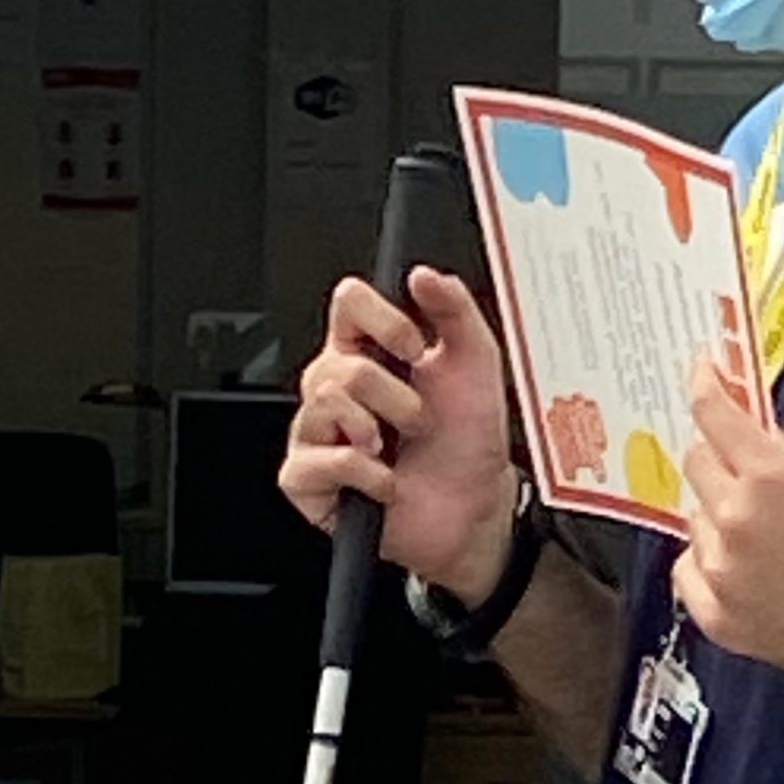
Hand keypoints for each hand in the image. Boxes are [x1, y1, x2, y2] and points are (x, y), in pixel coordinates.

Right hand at [279, 267, 515, 605]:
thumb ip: (455, 310)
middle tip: (418, 419)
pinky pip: (319, 462)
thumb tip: (424, 274)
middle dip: (396, 397)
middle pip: (338, 362)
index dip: (383, 321)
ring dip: (382, 433)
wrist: (473, 508)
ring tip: (399, 449)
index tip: (415, 348)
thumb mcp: (476, 365)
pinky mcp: (307, 479)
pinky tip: (385, 481)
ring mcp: (317, 432)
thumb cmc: (469, 440)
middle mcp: (337, 386)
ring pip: (326, 405)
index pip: (348, 303)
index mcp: (372, 350)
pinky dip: (366, 475)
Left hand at [673, 360, 783, 694]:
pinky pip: (691, 571)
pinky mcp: (720, 617)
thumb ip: (779, 455)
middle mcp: (738, 520)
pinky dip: (712, 566)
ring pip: (697, 519)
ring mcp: (724, 572)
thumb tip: (745, 434)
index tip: (703, 373)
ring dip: (721, 518)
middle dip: (721, 459)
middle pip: (696, 461)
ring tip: (776, 541)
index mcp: (772, 474)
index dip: (706, 383)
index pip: (712, 411)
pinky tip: (753, 571)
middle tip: (750, 473)